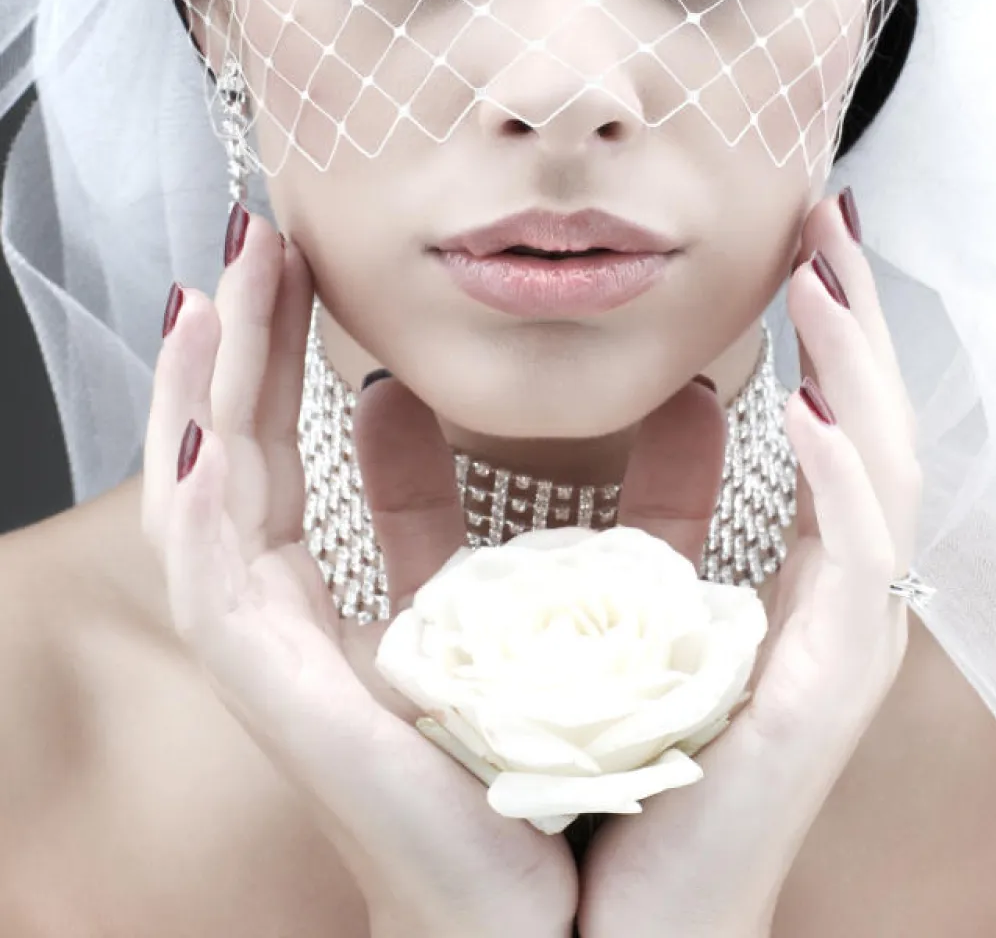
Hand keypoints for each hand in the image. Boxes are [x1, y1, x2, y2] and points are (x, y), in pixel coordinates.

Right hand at [141, 207, 576, 937]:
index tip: (332, 272)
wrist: (556, 920)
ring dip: (210, 374)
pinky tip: (208, 372)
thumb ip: (640, 507)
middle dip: (255, 338)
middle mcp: (310, 620)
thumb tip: (690, 403)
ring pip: (209, 485)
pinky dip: (196, 467)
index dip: (314, 358)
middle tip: (271, 234)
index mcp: (380, 598)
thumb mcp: (623, 600)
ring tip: (232, 268)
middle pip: (251, 450)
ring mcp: (277, 652)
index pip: (321, 456)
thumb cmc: (582, 766)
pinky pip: (209, 560)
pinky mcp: (274, 681)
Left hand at [576, 190, 920, 937]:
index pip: (819, 427)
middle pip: (867, 424)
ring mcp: (839, 640)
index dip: (814, 334)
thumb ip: (504, 508)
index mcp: (769, 573)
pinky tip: (801, 408)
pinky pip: (861, 564)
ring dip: (864, 362)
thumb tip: (423, 397)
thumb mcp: (525, 605)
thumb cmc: (562, 771)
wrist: (590, 934)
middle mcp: (826, 595)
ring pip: (885, 469)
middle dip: (854, 315)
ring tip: (826, 264)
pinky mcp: (826, 690)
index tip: (782, 245)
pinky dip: (845, 478)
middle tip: (822, 213)